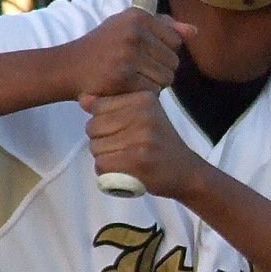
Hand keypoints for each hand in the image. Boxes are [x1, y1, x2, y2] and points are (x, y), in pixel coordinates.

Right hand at [73, 8, 191, 100]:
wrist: (69, 66)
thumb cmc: (103, 47)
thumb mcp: (129, 27)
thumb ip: (164, 27)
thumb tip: (195, 31)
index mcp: (138, 15)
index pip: (176, 41)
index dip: (164, 53)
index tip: (145, 56)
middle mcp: (134, 31)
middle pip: (173, 62)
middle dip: (161, 71)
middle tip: (139, 72)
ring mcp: (128, 54)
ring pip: (166, 78)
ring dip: (154, 85)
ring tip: (134, 80)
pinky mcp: (123, 77)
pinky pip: (152, 91)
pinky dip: (143, 95)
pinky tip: (128, 89)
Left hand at [83, 90, 200, 198]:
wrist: (187, 172)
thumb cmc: (161, 143)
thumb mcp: (141, 116)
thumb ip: (112, 107)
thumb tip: (83, 99)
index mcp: (144, 98)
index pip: (98, 106)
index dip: (102, 123)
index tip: (119, 132)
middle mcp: (143, 114)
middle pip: (93, 127)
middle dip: (100, 141)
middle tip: (120, 149)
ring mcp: (141, 137)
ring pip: (95, 147)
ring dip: (103, 158)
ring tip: (122, 160)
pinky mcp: (138, 160)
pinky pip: (102, 164)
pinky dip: (106, 172)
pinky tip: (121, 171)